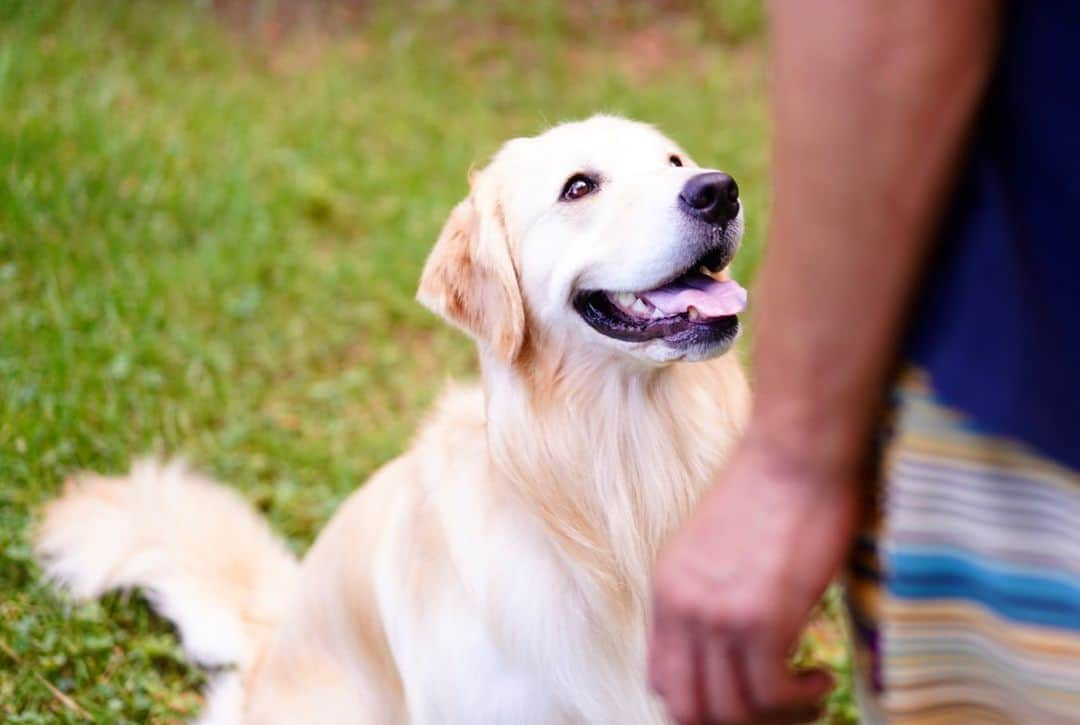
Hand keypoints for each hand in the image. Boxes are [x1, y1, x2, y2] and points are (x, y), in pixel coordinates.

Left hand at [648, 433, 857, 723]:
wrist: (795, 452)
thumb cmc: (771, 492)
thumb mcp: (717, 547)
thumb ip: (711, 595)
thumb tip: (731, 645)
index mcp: (666, 591)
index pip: (663, 681)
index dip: (702, 705)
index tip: (746, 699)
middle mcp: (681, 608)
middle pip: (690, 710)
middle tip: (778, 711)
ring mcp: (717, 616)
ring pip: (732, 711)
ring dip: (778, 716)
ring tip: (808, 698)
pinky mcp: (761, 618)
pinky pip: (771, 694)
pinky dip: (801, 699)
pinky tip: (821, 677)